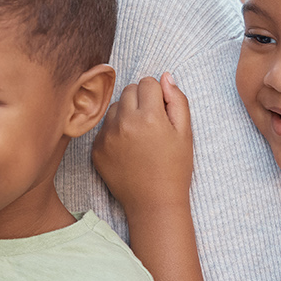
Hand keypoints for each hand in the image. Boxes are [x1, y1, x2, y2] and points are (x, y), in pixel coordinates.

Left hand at [92, 73, 193, 212]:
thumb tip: (165, 77)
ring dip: (126, 114)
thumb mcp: (185, 133)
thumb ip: (177, 100)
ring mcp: (106, 136)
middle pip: (129, 90)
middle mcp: (123, 123)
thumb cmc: (174, 168)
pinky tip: (128, 149)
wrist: (154, 203)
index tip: (162, 110)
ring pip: (114, 107)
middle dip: (141, 100)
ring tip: (140, 136)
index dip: (158, 94)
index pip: (147, 82)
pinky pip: (104, 127)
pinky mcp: (96, 148)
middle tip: (152, 123)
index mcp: (148, 116)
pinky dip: (115, 131)